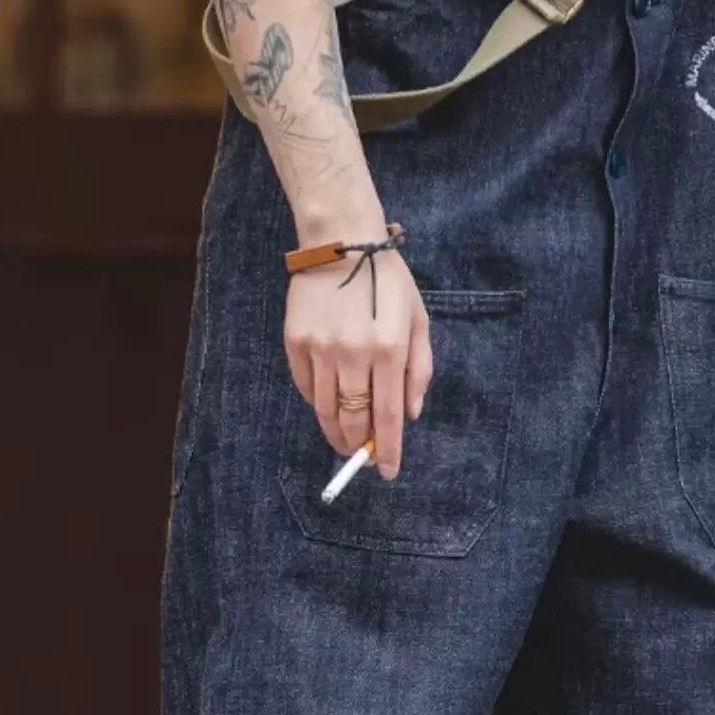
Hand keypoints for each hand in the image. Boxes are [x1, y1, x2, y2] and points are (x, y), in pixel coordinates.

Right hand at [284, 245, 430, 478]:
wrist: (340, 242)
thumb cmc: (387, 281)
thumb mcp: (417, 320)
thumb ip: (418, 369)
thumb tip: (411, 414)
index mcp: (389, 348)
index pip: (388, 416)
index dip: (387, 449)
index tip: (386, 472)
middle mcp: (353, 353)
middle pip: (353, 420)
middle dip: (359, 445)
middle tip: (363, 454)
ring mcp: (320, 348)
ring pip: (326, 410)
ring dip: (336, 432)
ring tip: (345, 440)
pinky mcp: (295, 342)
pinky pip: (306, 388)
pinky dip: (318, 404)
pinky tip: (328, 405)